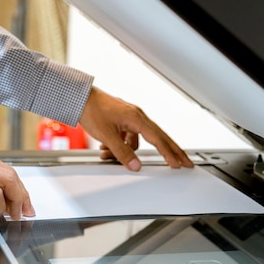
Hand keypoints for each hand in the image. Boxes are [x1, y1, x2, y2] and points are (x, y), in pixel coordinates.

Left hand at [79, 87, 193, 170]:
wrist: (79, 98)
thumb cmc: (92, 110)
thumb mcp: (107, 135)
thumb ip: (122, 152)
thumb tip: (135, 166)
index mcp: (137, 118)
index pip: (158, 139)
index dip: (169, 153)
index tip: (178, 163)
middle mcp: (137, 116)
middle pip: (159, 137)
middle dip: (169, 152)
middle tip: (184, 162)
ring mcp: (130, 117)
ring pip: (137, 139)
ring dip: (126, 150)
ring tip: (109, 155)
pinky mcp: (122, 119)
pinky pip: (127, 136)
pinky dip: (119, 144)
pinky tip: (106, 148)